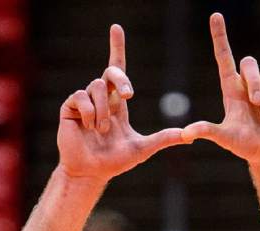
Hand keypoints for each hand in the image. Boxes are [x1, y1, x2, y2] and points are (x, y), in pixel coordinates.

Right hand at [58, 25, 183, 180]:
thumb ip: (164, 139)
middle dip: (121, 78)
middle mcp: (100, 99)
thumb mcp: (143, 149)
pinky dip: (89, 112)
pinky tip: (89, 127)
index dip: (117, 48)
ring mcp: (83, 103)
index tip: (116, 28)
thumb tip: (189, 136)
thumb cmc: (114, 163)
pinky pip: (81, 96)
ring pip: (97, 85)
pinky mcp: (69, 108)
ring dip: (103, 110)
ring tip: (102, 130)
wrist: (91, 173)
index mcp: (116, 105)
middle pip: (110, 72)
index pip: (116, 70)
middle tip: (129, 96)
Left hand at [183, 13, 259, 165]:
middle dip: (254, 82)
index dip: (220, 37)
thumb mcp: (226, 139)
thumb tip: (185, 134)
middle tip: (257, 105)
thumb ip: (208, 132)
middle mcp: (249, 84)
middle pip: (249, 62)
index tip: (215, 15)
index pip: (224, 58)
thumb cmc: (246, 146)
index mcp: (231, 90)